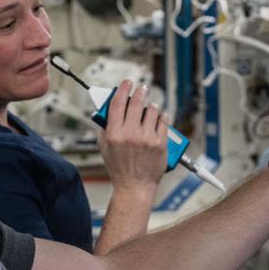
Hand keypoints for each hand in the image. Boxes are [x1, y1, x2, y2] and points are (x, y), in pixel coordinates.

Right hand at [98, 80, 167, 199]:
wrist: (135, 187)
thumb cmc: (119, 168)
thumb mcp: (104, 148)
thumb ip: (105, 127)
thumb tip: (110, 107)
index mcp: (114, 134)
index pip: (118, 103)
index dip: (123, 89)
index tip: (127, 83)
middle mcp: (130, 134)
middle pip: (136, 103)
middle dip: (140, 92)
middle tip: (142, 89)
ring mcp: (147, 139)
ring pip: (152, 110)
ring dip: (151, 106)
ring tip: (150, 108)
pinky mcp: (160, 143)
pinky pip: (164, 121)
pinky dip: (162, 117)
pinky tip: (160, 117)